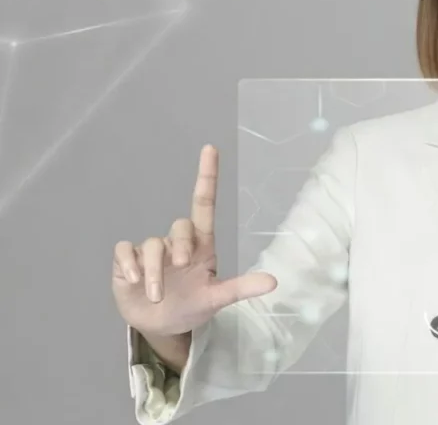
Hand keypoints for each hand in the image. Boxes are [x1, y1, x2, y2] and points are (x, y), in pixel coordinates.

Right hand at [111, 145, 276, 337]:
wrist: (162, 326)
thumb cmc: (192, 305)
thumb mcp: (216, 299)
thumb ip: (241, 288)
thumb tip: (274, 282)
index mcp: (201, 245)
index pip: (204, 204)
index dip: (207, 176)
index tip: (211, 149)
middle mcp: (176, 243)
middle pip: (179, 226)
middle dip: (179, 245)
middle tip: (180, 268)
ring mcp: (151, 252)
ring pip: (151, 244)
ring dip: (154, 271)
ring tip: (157, 296)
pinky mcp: (128, 262)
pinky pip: (125, 251)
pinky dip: (129, 264)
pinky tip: (134, 279)